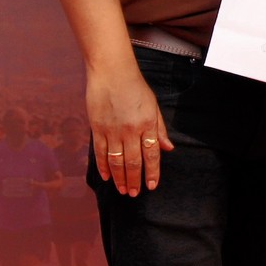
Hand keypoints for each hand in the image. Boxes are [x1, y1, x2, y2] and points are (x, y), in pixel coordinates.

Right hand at [86, 60, 172, 196]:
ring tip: (122, 190)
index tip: (151, 186)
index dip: (152, 173)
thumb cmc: (135, 87)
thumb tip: (167, 149)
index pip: (151, 155)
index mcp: (147, 124)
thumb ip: (159, 129)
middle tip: (134, 193)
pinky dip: (103, 166)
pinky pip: (100, 152)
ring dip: (119, 178)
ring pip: (116, 161)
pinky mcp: (97, 128)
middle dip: (134, 180)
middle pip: (133, 162)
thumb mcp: (153, 106)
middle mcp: (130, 130)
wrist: (111, 71)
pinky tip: (106, 176)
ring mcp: (112, 130)